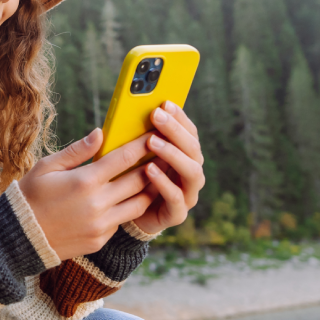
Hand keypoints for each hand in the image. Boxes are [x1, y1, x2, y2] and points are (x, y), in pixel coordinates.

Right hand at [18, 128, 153, 259]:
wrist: (19, 239)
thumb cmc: (30, 196)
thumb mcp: (47, 167)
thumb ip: (77, 151)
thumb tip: (100, 133)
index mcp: (84, 181)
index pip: (124, 158)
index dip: (142, 144)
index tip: (154, 134)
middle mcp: (97, 204)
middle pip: (139, 180)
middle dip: (154, 164)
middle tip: (165, 153)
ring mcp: (101, 225)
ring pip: (139, 204)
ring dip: (149, 189)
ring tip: (156, 176)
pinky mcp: (100, 239)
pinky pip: (122, 221)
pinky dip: (127, 208)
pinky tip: (130, 198)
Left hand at [131, 101, 204, 237]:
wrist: (125, 217)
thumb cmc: (129, 181)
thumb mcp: (132, 157)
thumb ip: (136, 138)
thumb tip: (127, 112)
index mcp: (184, 157)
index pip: (189, 133)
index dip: (180, 117)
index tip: (165, 102)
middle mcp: (190, 173)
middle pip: (193, 149)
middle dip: (175, 130)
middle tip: (157, 116)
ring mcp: (187, 194)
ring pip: (192, 172)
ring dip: (173, 154)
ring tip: (152, 142)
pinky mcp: (176, 214)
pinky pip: (176, 198)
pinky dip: (164, 183)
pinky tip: (149, 170)